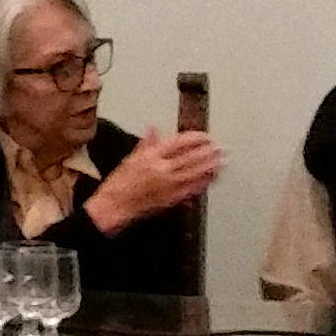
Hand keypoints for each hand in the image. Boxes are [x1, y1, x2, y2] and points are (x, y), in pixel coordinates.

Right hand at [84, 131, 222, 234]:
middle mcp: (162, 169)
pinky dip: (203, 183)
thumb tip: (153, 129)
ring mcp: (168, 185)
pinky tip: (211, 179)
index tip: (205, 136)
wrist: (114, 206)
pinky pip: (191, 190)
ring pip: (195, 173)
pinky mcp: (171, 199)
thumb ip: (146, 143)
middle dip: (208, 152)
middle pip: (191, 157)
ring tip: (221, 161)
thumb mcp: (131, 157)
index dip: (196, 138)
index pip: (179, 142)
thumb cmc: (119, 184)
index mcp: (152, 156)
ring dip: (210, 166)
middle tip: (220, 147)